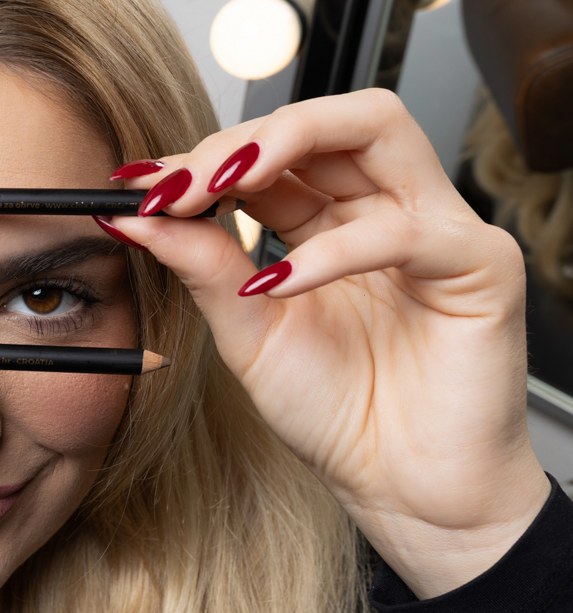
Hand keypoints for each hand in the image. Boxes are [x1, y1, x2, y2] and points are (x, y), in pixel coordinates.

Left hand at [105, 89, 549, 597]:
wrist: (401, 491)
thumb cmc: (337, 413)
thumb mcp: (247, 330)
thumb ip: (200, 264)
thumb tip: (130, 210)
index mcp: (329, 221)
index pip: (273, 152)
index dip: (206, 157)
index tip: (141, 182)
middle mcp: (383, 209)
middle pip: (324, 121)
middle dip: (242, 139)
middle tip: (179, 181)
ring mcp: (436, 228)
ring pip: (377, 128)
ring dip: (289, 143)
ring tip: (222, 185)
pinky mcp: (481, 265)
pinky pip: (405, 229)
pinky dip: (332, 250)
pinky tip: (278, 282)